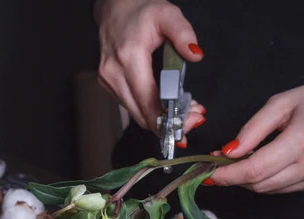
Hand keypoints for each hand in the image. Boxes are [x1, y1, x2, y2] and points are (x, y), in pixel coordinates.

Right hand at [95, 0, 205, 141]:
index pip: (148, 101)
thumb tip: (195, 55)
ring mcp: (108, 81)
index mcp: (128, 57)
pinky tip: (167, 104)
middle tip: (194, 118)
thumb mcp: (167, 14)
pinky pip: (131, 106)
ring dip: (161, 119)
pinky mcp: (108, 85)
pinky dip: (149, 111)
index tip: (191, 120)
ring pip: (136, 114)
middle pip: (142, 114)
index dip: (169, 118)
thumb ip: (183, 34)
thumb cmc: (140, 11)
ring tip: (184, 110)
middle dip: (170, 122)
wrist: (115, 8)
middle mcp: (114, 73)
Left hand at [211, 77, 303, 192]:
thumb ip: (252, 130)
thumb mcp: (280, 103)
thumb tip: (228, 152)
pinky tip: (264, 163)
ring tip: (239, 161)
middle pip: (259, 184)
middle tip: (218, 163)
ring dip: (248, 180)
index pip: (254, 170)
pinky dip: (267, 180)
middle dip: (233, 177)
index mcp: (303, 141)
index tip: (207, 172)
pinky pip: (283, 188)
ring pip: (269, 190)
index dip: (227, 175)